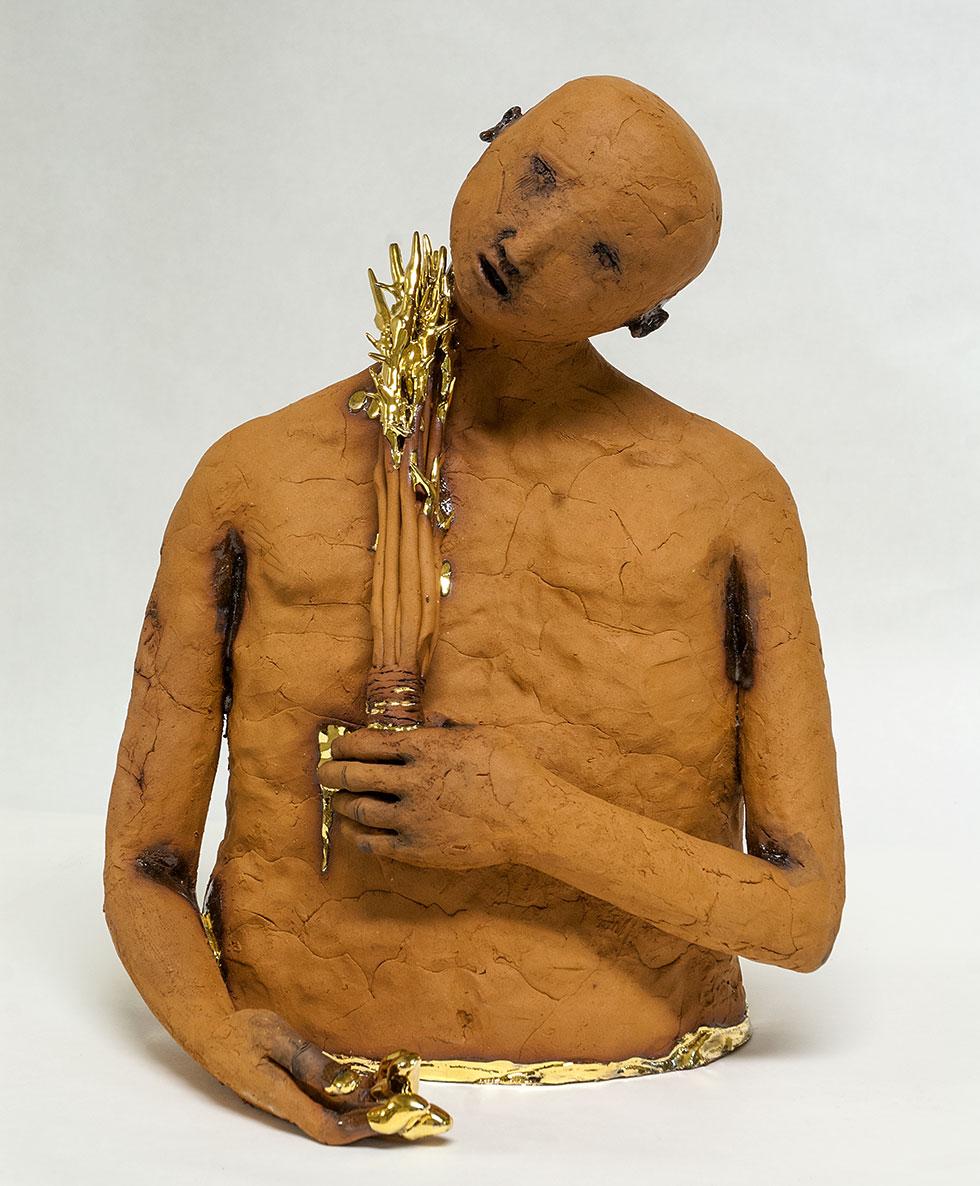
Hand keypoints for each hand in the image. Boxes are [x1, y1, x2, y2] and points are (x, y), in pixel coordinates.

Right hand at [207, 1010, 449, 1142]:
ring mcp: (289, 1101)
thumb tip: (344, 1084)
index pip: (328, 1127)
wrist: (209, 1031)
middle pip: (338, 1126)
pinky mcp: (291, 1092)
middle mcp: (288, 1107)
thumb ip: (308, 1061)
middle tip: (416, 1113)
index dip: (362, 1127)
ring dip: (368, 1110)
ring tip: (404, 1097)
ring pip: (335, 1114)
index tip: (394, 1117)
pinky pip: (326, 1102)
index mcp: (282, 1098)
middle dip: (378, 1123)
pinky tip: (372, 1085)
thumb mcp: (275, 1036)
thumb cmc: (240, 1030)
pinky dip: (353, 1098)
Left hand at [323, 725, 544, 868]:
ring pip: (359, 809)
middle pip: (355, 774)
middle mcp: (412, 781)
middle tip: (324, 771)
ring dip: (340, 802)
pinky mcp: (418, 848)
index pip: (369, 743)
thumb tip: (432, 716)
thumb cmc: (511, 769)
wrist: (531, 816)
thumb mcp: (481, 732)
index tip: (338, 746)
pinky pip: (374, 843)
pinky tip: (351, 831)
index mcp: (425, 748)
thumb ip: (451, 723)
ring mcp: (413, 817)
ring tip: (334, 799)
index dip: (346, 744)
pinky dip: (356, 836)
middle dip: (332, 772)